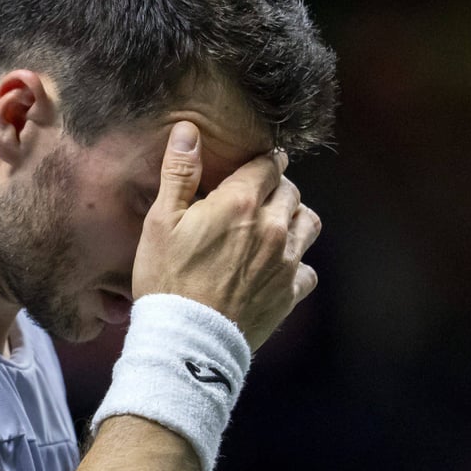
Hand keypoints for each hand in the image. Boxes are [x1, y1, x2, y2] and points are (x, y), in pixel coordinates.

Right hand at [132, 121, 321, 350]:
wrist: (187, 339)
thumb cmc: (167, 278)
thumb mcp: (161, 221)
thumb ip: (179, 172)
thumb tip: (188, 130)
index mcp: (241, 202)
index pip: (269, 164)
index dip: (262, 163)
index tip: (254, 167)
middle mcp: (272, 227)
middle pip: (290, 191)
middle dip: (276, 189)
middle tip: (256, 199)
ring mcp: (285, 261)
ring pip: (309, 224)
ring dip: (294, 220)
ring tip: (272, 228)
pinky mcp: (289, 293)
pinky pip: (307, 269)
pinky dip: (296, 265)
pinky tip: (275, 269)